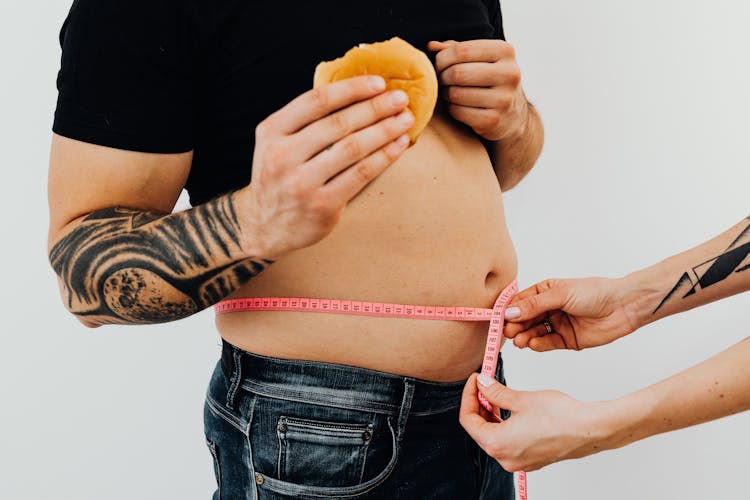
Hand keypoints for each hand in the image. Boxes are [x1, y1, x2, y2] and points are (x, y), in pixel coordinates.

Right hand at [239, 76, 413, 257]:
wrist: (264, 226)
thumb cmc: (279, 177)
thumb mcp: (277, 143)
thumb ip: (305, 122)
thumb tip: (357, 94)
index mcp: (272, 131)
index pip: (316, 101)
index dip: (351, 89)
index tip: (378, 82)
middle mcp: (283, 155)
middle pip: (339, 123)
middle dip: (375, 108)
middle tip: (400, 98)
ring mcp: (302, 183)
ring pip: (353, 148)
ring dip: (384, 130)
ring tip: (404, 120)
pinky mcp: (322, 205)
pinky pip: (361, 174)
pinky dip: (384, 157)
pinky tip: (398, 145)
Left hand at [428, 39, 527, 140]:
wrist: (512, 114)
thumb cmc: (488, 79)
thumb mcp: (479, 58)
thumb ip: (455, 48)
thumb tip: (432, 46)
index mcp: (505, 51)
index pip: (461, 50)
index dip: (442, 58)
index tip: (439, 65)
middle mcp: (510, 74)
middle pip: (457, 73)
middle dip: (442, 77)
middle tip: (442, 81)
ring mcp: (504, 99)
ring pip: (455, 93)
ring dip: (446, 94)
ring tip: (450, 92)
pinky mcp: (494, 120)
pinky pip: (458, 112)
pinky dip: (452, 109)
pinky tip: (458, 106)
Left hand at [459, 373, 610, 471]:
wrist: (588, 429)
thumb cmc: (559, 416)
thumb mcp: (520, 399)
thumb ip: (496, 392)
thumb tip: (482, 384)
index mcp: (497, 444)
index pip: (468, 420)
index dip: (468, 396)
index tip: (475, 381)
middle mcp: (505, 458)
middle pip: (479, 430)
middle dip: (479, 405)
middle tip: (485, 384)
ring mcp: (518, 461)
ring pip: (493, 436)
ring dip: (491, 415)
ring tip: (498, 394)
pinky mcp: (529, 459)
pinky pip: (507, 442)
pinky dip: (504, 425)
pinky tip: (510, 409)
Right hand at [504, 278, 638, 350]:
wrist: (623, 307)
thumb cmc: (595, 292)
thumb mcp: (561, 294)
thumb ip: (535, 305)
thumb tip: (510, 311)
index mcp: (545, 291)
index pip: (521, 301)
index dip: (509, 310)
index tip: (498, 319)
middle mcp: (549, 308)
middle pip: (525, 319)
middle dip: (515, 326)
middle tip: (507, 332)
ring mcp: (557, 324)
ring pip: (534, 332)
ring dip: (525, 336)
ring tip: (519, 340)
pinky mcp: (566, 339)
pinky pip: (548, 343)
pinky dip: (539, 345)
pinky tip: (532, 344)